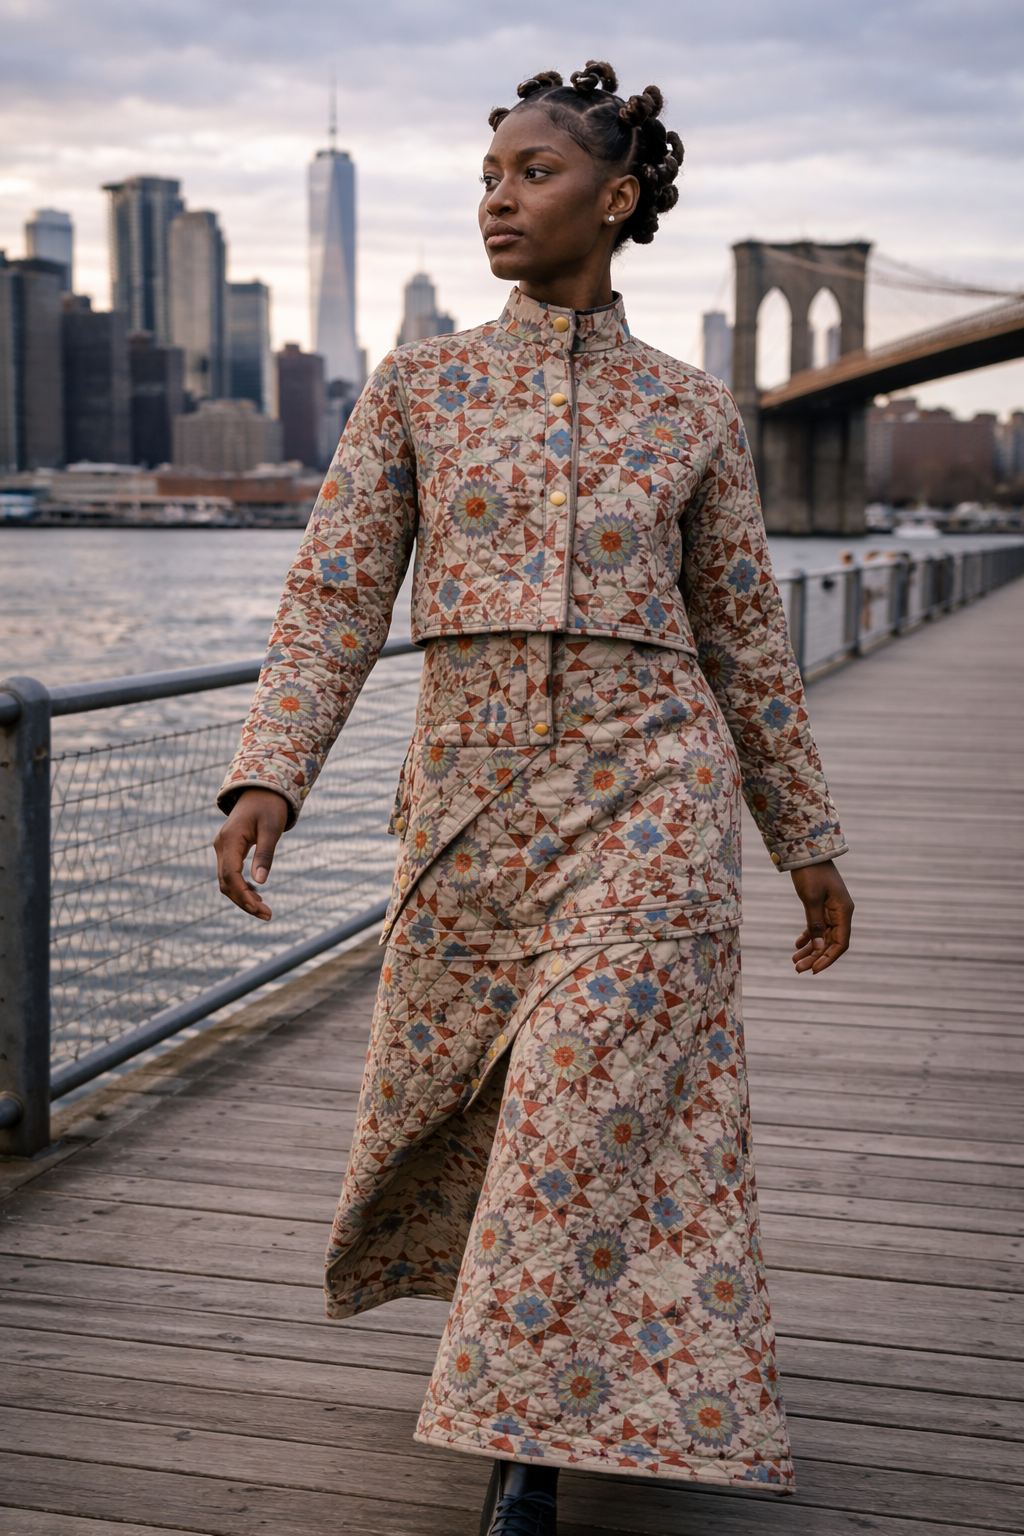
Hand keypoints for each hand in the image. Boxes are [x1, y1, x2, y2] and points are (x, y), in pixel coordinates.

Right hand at [214, 788, 289, 920]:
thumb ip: (265, 854)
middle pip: (226, 882)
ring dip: (242, 897)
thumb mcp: (271, 829)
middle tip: (268, 915)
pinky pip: (230, 874)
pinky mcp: (228, 850)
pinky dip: (241, 887)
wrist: (261, 790)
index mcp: (230, 840)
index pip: (230, 875)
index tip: (260, 908)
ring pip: (226, 881)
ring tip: (264, 910)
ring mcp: (222, 848)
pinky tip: (256, 894)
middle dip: (244, 901)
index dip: (243, 895)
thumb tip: (261, 882)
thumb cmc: (269, 807)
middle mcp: (221, 846)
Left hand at [790, 860, 853, 973]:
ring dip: (810, 950)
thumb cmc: (811, 873)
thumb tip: (817, 947)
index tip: (814, 970)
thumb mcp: (811, 898)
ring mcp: (832, 910)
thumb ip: (814, 923)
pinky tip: (797, 946)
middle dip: (815, 957)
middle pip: (830, 943)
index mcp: (843, 911)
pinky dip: (808, 937)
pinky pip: (817, 927)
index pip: (840, 943)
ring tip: (795, 961)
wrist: (806, 852)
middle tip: (798, 968)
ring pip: (822, 937)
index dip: (828, 958)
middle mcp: (841, 913)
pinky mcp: (822, 906)